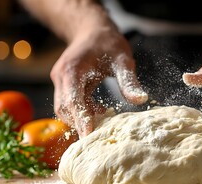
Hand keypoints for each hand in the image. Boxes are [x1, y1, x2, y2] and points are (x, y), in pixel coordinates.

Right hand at [50, 21, 147, 137]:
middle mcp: (61, 77)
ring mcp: (61, 81)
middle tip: (98, 136)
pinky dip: (82, 111)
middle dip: (79, 123)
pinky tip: (99, 110)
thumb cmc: (107, 42)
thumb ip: (129, 80)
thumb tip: (141, 100)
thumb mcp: (122, 59)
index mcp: (72, 69)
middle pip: (64, 108)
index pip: (73, 99)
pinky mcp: (65, 84)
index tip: (88, 136)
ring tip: (102, 117)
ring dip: (80, 118)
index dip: (80, 118)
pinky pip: (69, 103)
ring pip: (64, 108)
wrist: (92, 29)